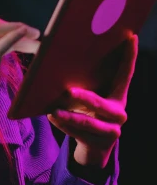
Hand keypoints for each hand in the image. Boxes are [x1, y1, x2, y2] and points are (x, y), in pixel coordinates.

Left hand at [47, 34, 138, 167]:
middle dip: (85, 98)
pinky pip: (80, 135)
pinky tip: (53, 119)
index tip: (131, 37)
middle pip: (102, 105)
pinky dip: (65, 127)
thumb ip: (84, 83)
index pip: (125, 74)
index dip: (130, 56)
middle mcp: (119, 113)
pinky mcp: (101, 145)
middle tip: (68, 92)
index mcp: (118, 96)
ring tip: (54, 112)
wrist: (93, 147)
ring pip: (89, 123)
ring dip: (70, 117)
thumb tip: (59, 62)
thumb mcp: (91, 98)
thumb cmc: (88, 114)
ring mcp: (112, 131)